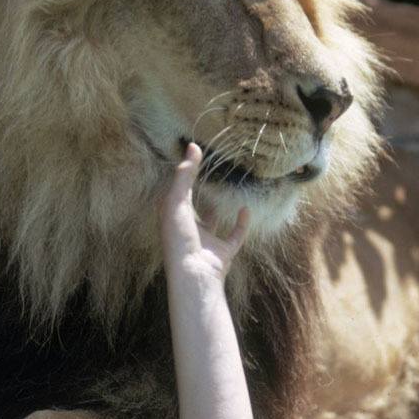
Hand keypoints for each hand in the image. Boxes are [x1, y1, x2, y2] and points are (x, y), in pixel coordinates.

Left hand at [159, 142, 248, 279]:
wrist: (194, 272)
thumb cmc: (179, 236)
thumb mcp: (176, 201)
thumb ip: (184, 175)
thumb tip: (193, 146)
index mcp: (172, 218)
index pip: (175, 193)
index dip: (181, 177)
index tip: (192, 157)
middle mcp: (188, 229)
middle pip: (193, 207)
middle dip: (198, 193)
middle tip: (211, 171)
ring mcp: (206, 241)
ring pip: (213, 222)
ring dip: (218, 209)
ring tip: (228, 189)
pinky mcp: (223, 251)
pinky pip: (235, 235)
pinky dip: (242, 224)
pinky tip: (245, 209)